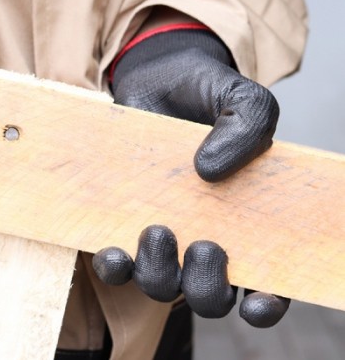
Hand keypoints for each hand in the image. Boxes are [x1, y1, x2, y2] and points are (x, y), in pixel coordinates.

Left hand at [94, 22, 288, 326]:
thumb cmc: (208, 95)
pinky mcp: (121, 223)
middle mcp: (204, 239)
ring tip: (158, 231)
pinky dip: (114, 266)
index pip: (267, 284)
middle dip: (206, 287)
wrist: (159, 77)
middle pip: (208, 297)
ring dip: (158, 274)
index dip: (267, 304)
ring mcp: (162, 236)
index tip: (258, 300)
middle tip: (204, 247)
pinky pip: (114, 265)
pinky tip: (115, 249)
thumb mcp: (243, 100)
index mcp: (248, 225)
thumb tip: (211, 171)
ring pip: (159, 286)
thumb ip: (248, 127)